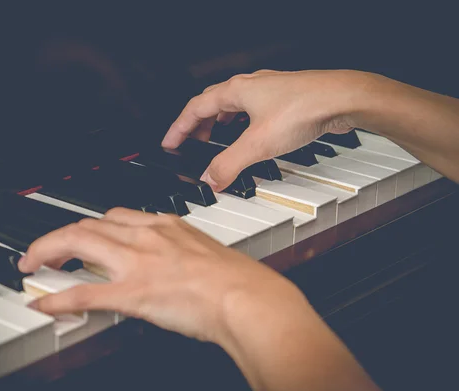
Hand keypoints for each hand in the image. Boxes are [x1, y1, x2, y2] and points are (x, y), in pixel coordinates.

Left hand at [17, 207, 388, 390]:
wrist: (249, 297)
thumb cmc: (239, 280)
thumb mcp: (208, 255)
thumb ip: (183, 255)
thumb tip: (174, 268)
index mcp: (166, 225)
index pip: (116, 216)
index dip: (91, 226)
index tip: (83, 234)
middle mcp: (147, 236)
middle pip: (89, 224)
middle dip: (60, 234)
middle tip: (45, 248)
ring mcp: (137, 262)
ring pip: (78, 243)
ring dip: (47, 251)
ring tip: (32, 263)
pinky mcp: (133, 292)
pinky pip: (83, 293)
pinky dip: (57, 298)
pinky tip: (42, 303)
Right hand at [162, 69, 375, 190]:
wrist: (344, 98)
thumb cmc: (304, 108)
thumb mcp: (258, 144)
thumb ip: (229, 164)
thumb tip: (210, 180)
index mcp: (235, 91)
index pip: (194, 108)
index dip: (179, 128)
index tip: (169, 143)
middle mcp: (249, 86)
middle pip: (212, 104)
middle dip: (197, 126)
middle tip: (190, 144)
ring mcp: (268, 91)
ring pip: (233, 105)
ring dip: (218, 123)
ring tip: (215, 139)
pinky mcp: (284, 99)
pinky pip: (251, 110)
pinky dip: (240, 123)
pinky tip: (249, 135)